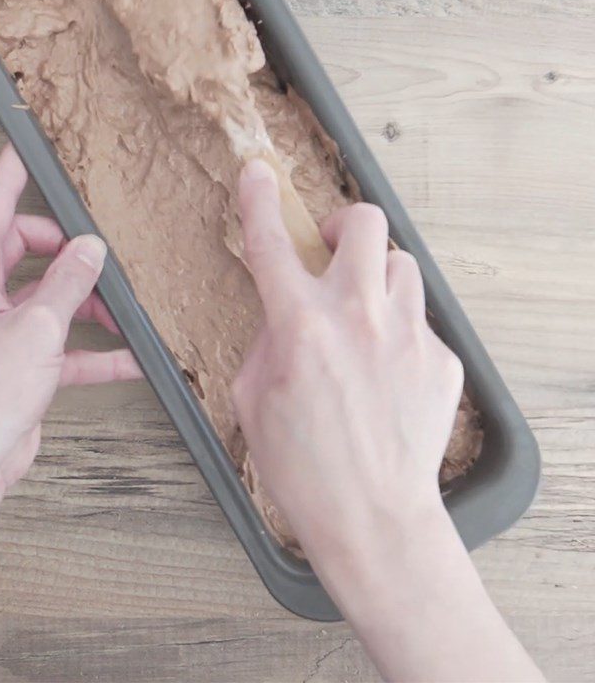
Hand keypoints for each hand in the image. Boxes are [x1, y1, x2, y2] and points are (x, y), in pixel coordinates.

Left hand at [0, 144, 140, 493]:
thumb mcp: (37, 328)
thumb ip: (69, 283)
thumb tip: (92, 248)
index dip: (12, 173)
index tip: (29, 146)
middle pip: (28, 249)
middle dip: (68, 252)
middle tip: (100, 252)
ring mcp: (2, 329)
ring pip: (51, 296)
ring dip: (88, 303)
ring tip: (123, 310)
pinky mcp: (22, 361)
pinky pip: (64, 342)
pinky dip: (94, 349)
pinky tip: (129, 357)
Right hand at [232, 159, 462, 562]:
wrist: (372, 517)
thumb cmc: (305, 468)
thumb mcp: (254, 400)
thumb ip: (268, 343)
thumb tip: (284, 318)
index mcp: (300, 325)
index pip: (271, 243)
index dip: (260, 201)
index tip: (259, 176)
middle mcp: (357, 316)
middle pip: (364, 224)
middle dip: (344, 224)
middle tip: (332, 249)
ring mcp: (406, 334)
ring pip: (400, 265)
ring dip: (376, 278)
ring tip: (363, 314)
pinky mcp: (440, 359)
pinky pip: (419, 322)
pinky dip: (398, 333)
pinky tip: (387, 371)